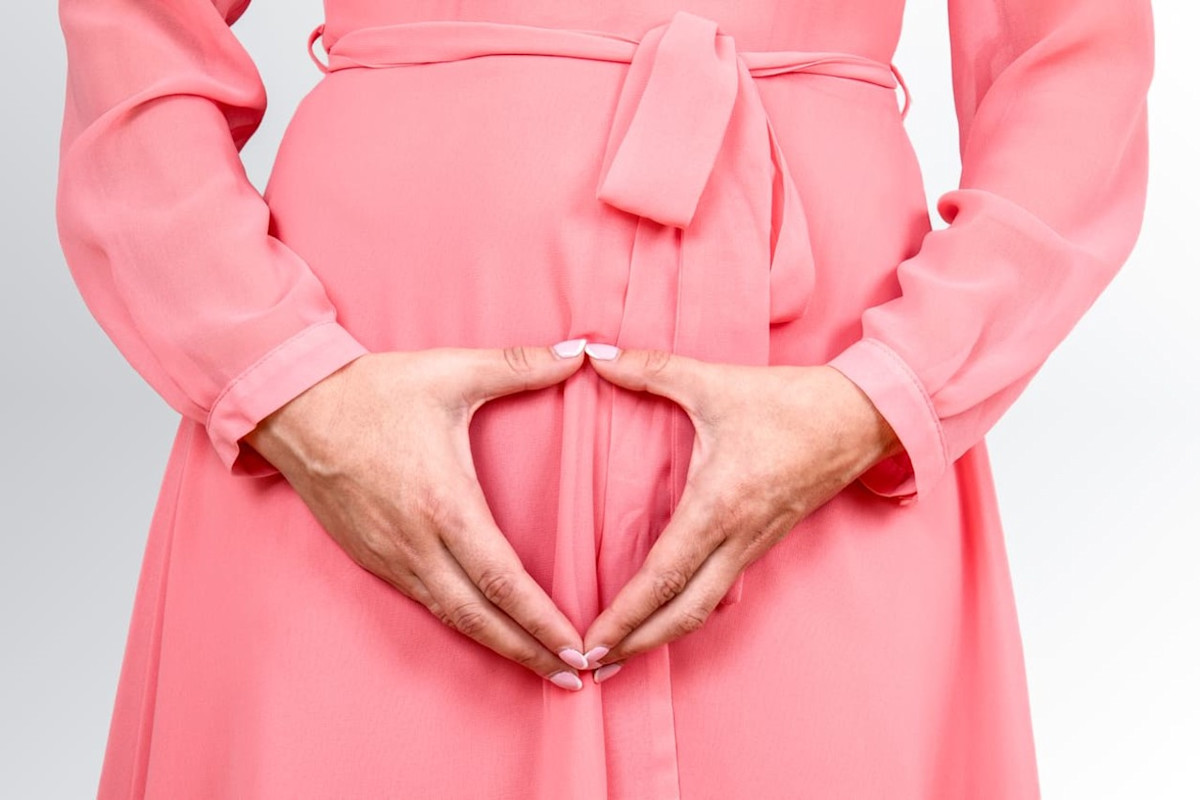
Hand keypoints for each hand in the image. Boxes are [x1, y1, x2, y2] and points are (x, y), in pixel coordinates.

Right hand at [242, 339, 593, 690]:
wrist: (291, 406)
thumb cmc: (372, 390)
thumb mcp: (449, 371)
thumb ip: (519, 365)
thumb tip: (579, 352)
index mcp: (443, 504)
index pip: (503, 581)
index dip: (542, 622)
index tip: (577, 649)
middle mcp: (416, 543)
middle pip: (480, 619)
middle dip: (529, 652)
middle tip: (574, 678)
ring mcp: (390, 556)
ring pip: (451, 618)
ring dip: (497, 645)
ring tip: (539, 665)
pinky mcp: (371, 557)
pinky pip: (424, 602)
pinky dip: (461, 625)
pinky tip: (484, 630)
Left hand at [578, 344, 901, 681]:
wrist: (864, 416)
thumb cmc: (789, 402)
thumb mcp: (714, 382)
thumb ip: (650, 370)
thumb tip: (594, 356)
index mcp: (720, 505)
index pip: (663, 576)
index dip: (624, 616)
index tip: (591, 642)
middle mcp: (738, 537)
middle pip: (683, 613)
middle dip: (636, 643)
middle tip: (592, 665)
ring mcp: (755, 545)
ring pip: (704, 608)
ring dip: (661, 634)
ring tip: (621, 650)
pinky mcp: (764, 542)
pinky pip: (721, 589)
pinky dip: (687, 611)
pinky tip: (664, 613)